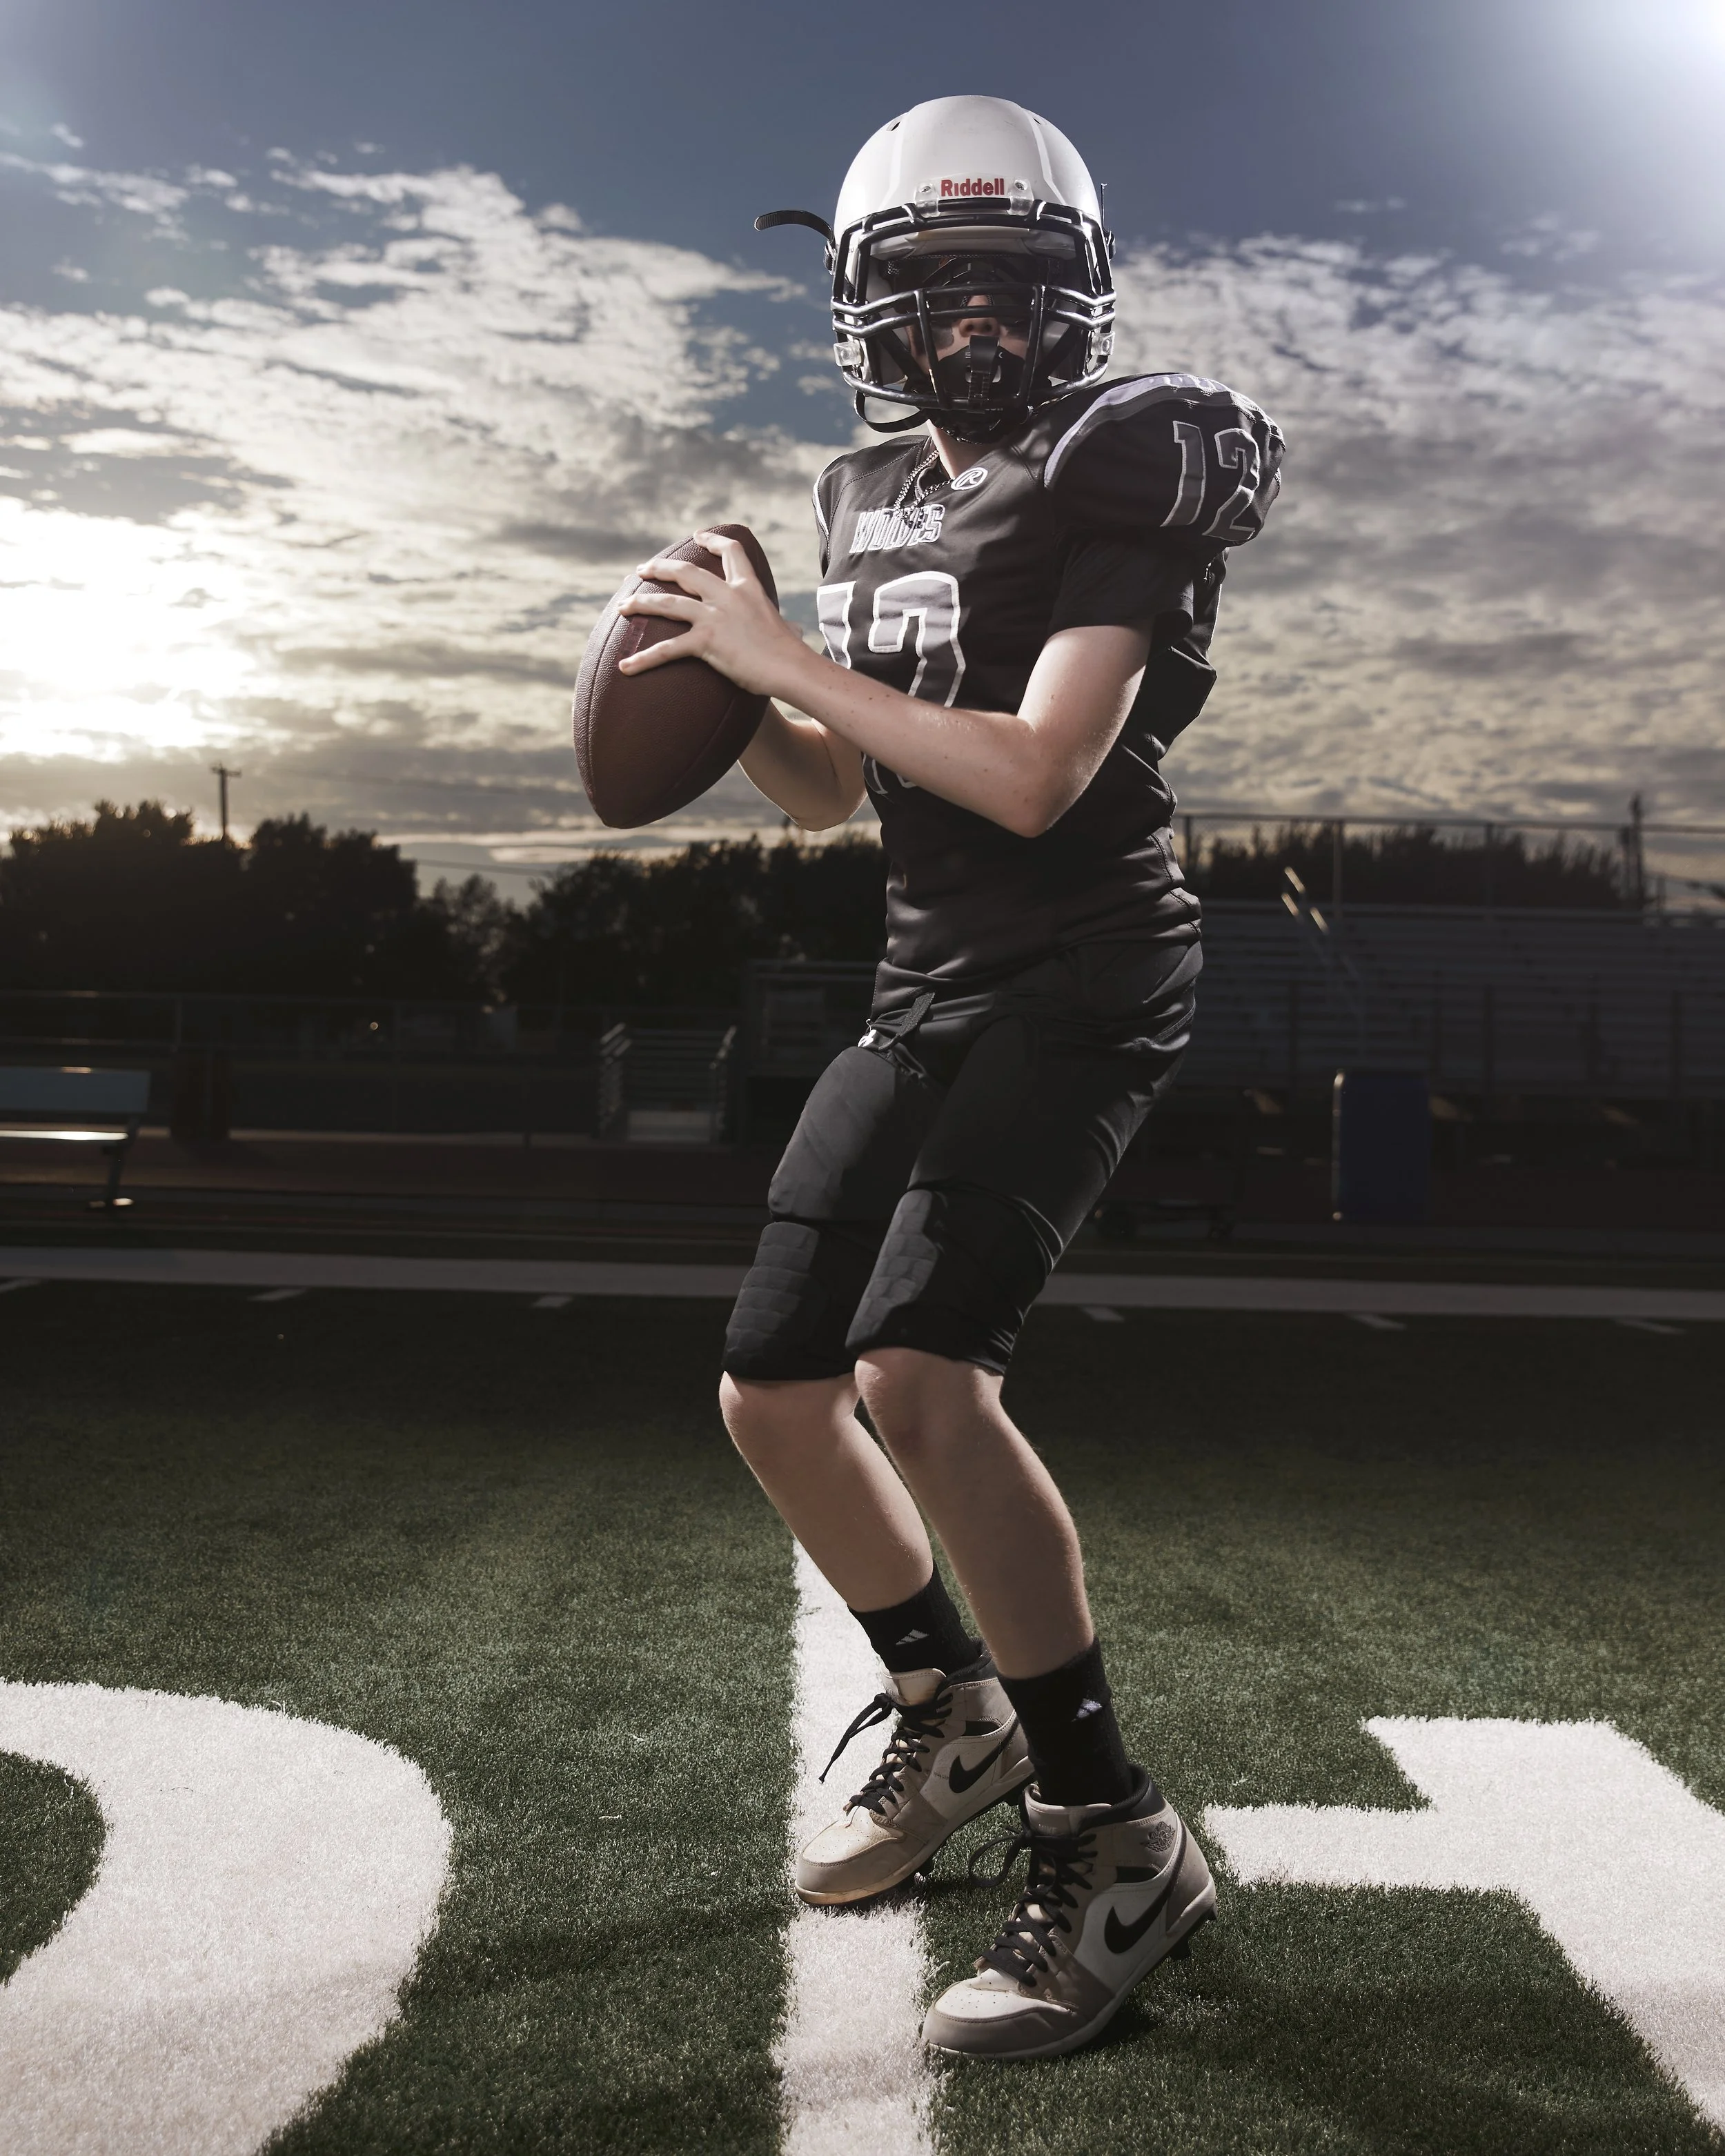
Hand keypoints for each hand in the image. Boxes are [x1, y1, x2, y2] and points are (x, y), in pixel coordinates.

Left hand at [616, 529, 808, 698]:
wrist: (790, 668)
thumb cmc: (789, 654)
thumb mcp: (785, 628)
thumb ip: (781, 624)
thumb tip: (795, 631)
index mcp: (748, 588)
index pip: (731, 553)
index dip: (713, 542)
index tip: (698, 535)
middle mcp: (728, 596)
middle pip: (686, 571)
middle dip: (659, 568)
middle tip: (642, 570)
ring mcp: (715, 617)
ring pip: (667, 603)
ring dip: (641, 604)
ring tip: (622, 607)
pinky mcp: (706, 641)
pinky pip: (667, 649)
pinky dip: (643, 659)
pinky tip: (625, 667)